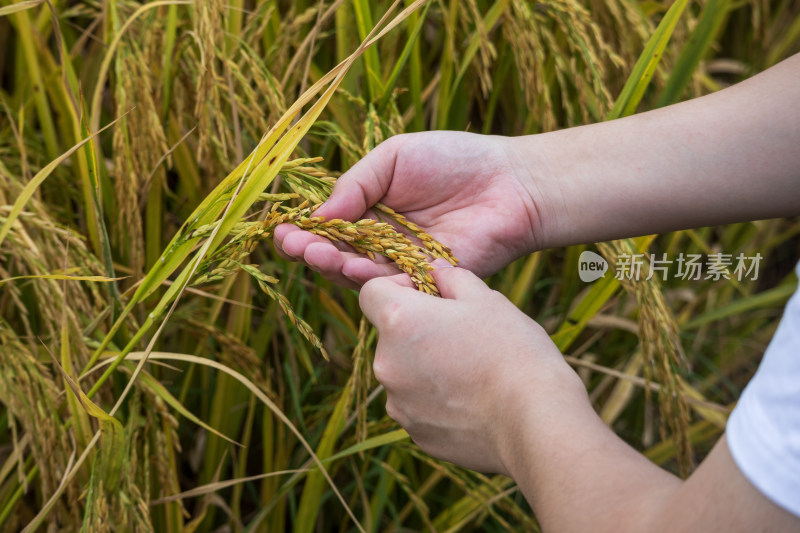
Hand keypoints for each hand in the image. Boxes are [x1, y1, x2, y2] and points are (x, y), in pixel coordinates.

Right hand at [274, 131, 545, 287]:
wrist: (510, 181)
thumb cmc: (455, 160)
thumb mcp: (394, 158)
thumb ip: (356, 184)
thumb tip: (318, 214)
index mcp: (370, 210)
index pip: (328, 226)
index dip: (304, 231)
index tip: (283, 229)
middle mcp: (381, 241)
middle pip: (337, 255)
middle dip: (311, 252)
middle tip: (296, 246)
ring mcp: (402, 263)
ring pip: (360, 274)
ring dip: (335, 267)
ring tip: (319, 254)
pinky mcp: (426, 283)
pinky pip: (393, 286)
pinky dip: (371, 280)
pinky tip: (354, 268)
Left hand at [358, 261, 584, 473]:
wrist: (534, 421)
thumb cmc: (512, 350)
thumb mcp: (485, 299)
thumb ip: (451, 278)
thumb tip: (435, 272)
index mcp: (398, 320)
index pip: (371, 293)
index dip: (398, 288)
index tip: (430, 296)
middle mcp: (386, 363)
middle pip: (389, 336)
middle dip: (417, 331)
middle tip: (462, 335)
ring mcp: (397, 403)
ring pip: (404, 373)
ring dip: (426, 367)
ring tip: (473, 372)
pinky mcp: (414, 433)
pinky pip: (418, 406)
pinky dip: (437, 401)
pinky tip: (474, 401)